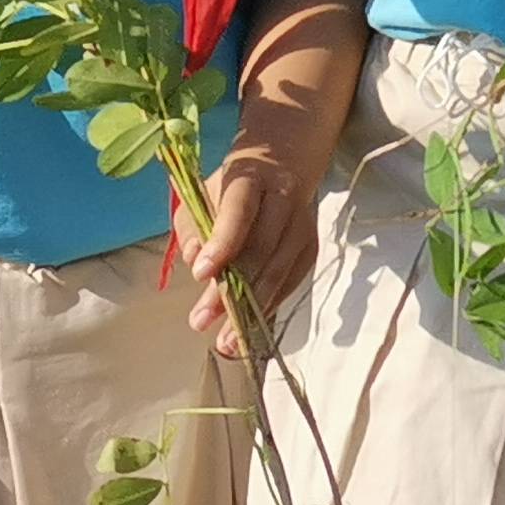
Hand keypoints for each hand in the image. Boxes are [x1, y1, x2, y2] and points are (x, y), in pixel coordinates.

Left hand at [178, 114, 327, 351]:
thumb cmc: (232, 187)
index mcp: (251, 179)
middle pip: (261, 249)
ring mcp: (303, 224)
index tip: (200, 275)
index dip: (222, 242)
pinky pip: (291, 281)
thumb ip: (193, 227)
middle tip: (201, 321)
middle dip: (230, 290)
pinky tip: (250, 326)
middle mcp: (283, 200)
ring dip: (251, 308)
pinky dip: (270, 305)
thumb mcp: (203, 195)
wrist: (283, 164)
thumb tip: (196, 260)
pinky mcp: (311, 246)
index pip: (239, 211)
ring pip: (280, 270)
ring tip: (225, 341)